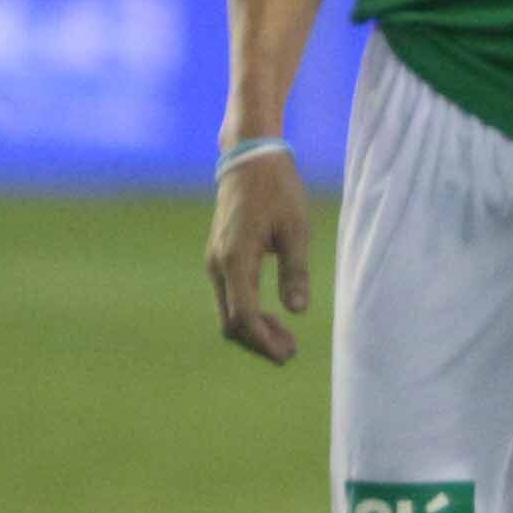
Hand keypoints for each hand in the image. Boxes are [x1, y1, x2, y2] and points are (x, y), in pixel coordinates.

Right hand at [205, 151, 310, 363]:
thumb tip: (297, 311)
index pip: (243, 316)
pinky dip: (247, 314)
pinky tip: (273, 317)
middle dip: (259, 342)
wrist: (250, 159)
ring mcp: (215, 262)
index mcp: (235, 259)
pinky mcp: (219, 258)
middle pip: (230, 323)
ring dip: (253, 330)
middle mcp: (217, 265)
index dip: (264, 341)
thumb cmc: (278, 190)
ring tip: (286, 340)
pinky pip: (228, 298)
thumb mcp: (296, 229)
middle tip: (291, 351)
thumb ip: (295, 271)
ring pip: (227, 313)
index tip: (288, 353)